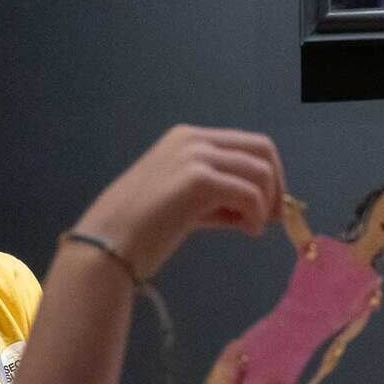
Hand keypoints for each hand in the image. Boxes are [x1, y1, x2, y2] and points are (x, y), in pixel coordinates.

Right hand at [72, 126, 283, 280]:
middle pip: (261, 148)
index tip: (270, 206)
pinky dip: (256, 215)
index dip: (268, 174)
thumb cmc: (139, 230)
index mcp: (187, 138)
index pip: (247, 144)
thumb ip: (218, 197)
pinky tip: (247, 231)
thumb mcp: (184, 203)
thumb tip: (260, 207)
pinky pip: (250, 194)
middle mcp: (192, 139)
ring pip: (260, 171)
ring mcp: (195, 156)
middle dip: (276, 183)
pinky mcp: (198, 180)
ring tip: (252, 227)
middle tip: (272, 217)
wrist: (108, 245)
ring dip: (266, 203)